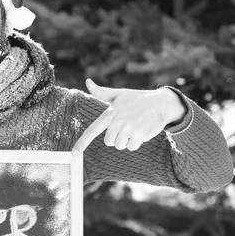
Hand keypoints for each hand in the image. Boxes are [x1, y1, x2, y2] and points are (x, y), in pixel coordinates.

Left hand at [71, 79, 185, 155]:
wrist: (160, 103)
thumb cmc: (137, 99)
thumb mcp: (118, 94)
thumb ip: (101, 92)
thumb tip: (87, 82)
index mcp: (110, 113)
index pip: (92, 130)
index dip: (82, 143)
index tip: (73, 154)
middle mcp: (117, 121)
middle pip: (109, 142)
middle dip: (116, 138)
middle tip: (126, 126)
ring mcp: (128, 128)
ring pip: (120, 145)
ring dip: (127, 140)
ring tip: (134, 127)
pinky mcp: (139, 134)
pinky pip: (131, 147)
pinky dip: (136, 142)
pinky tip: (141, 131)